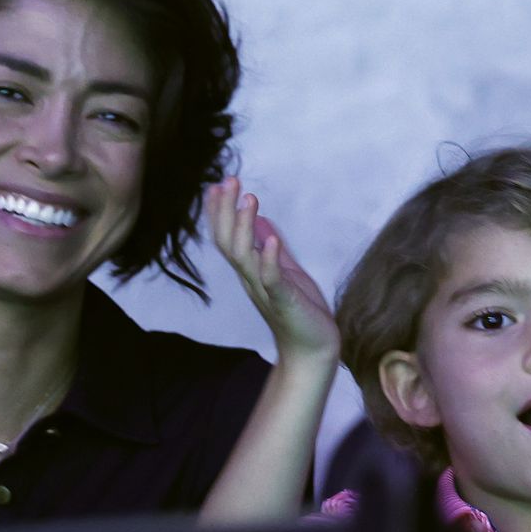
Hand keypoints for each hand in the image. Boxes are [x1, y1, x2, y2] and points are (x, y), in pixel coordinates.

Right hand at [205, 177, 338, 363]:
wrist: (313, 350)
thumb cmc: (300, 311)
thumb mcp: (286, 272)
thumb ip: (273, 249)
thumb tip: (262, 222)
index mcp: (250, 271)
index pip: (226, 237)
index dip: (219, 212)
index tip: (217, 184)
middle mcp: (251, 279)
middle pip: (227, 242)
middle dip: (225, 211)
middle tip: (228, 181)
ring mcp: (265, 290)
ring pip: (243, 256)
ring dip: (243, 227)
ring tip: (249, 199)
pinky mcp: (284, 301)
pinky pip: (271, 279)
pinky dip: (269, 259)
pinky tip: (269, 239)